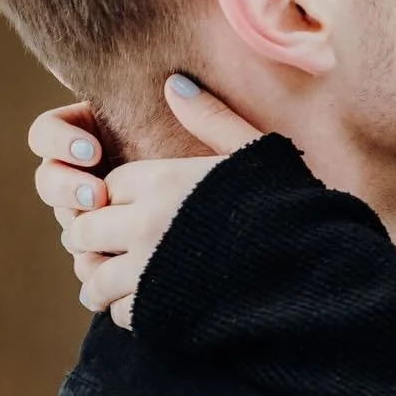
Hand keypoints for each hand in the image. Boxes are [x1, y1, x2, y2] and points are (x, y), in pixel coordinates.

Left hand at [30, 77, 262, 328]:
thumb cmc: (285, 206)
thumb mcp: (254, 153)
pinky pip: (118, 313)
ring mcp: (147, 270)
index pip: (108, 185)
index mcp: (163, 181)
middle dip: (95, 239)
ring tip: (116, 285)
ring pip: (93, 278)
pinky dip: (127, 311)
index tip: (132, 208)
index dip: (118, 198)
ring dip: (103, 282)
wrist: (310, 271)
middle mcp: (145, 223)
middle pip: (85, 230)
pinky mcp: (155, 311)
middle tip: (111, 248)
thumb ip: (212, 119)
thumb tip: (175, 83)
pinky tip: (148, 306)